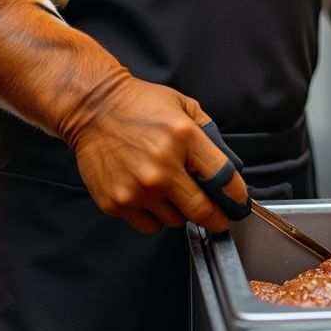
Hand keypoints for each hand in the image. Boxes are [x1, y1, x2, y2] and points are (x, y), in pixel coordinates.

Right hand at [67, 75, 249, 234]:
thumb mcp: (184, 106)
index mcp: (183, 137)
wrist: (92, 107)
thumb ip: (209, 135)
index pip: (224, 180)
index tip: (237, 204)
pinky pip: (149, 225)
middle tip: (216, 216)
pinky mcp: (117, 202)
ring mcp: (137, 188)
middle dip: (215, 217)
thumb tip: (229, 168)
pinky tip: (147, 194)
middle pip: (202, 211)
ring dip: (179, 211)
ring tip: (167, 189)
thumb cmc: (139, 105)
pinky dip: (154, 216)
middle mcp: (161, 166)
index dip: (236, 198)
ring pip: (176, 221)